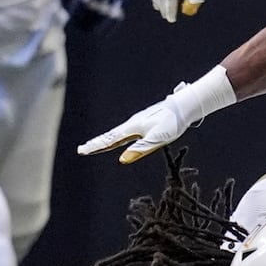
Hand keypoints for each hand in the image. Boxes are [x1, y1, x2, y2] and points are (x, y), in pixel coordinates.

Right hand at [77, 67, 237, 163]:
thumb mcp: (158, 139)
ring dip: (104, 140)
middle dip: (96, 143)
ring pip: (117, 133)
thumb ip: (140, 149)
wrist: (183, 106)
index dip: (96, 146)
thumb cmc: (172, 123)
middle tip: (82, 149)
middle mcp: (132, 124)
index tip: (82, 150)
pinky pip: (125, 131)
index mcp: (133, 128)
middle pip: (110, 136)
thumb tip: (122, 159)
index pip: (110, 140)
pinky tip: (117, 139)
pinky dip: (116, 137)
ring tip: (94, 145)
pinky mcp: (144, 122)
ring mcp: (137, 122)